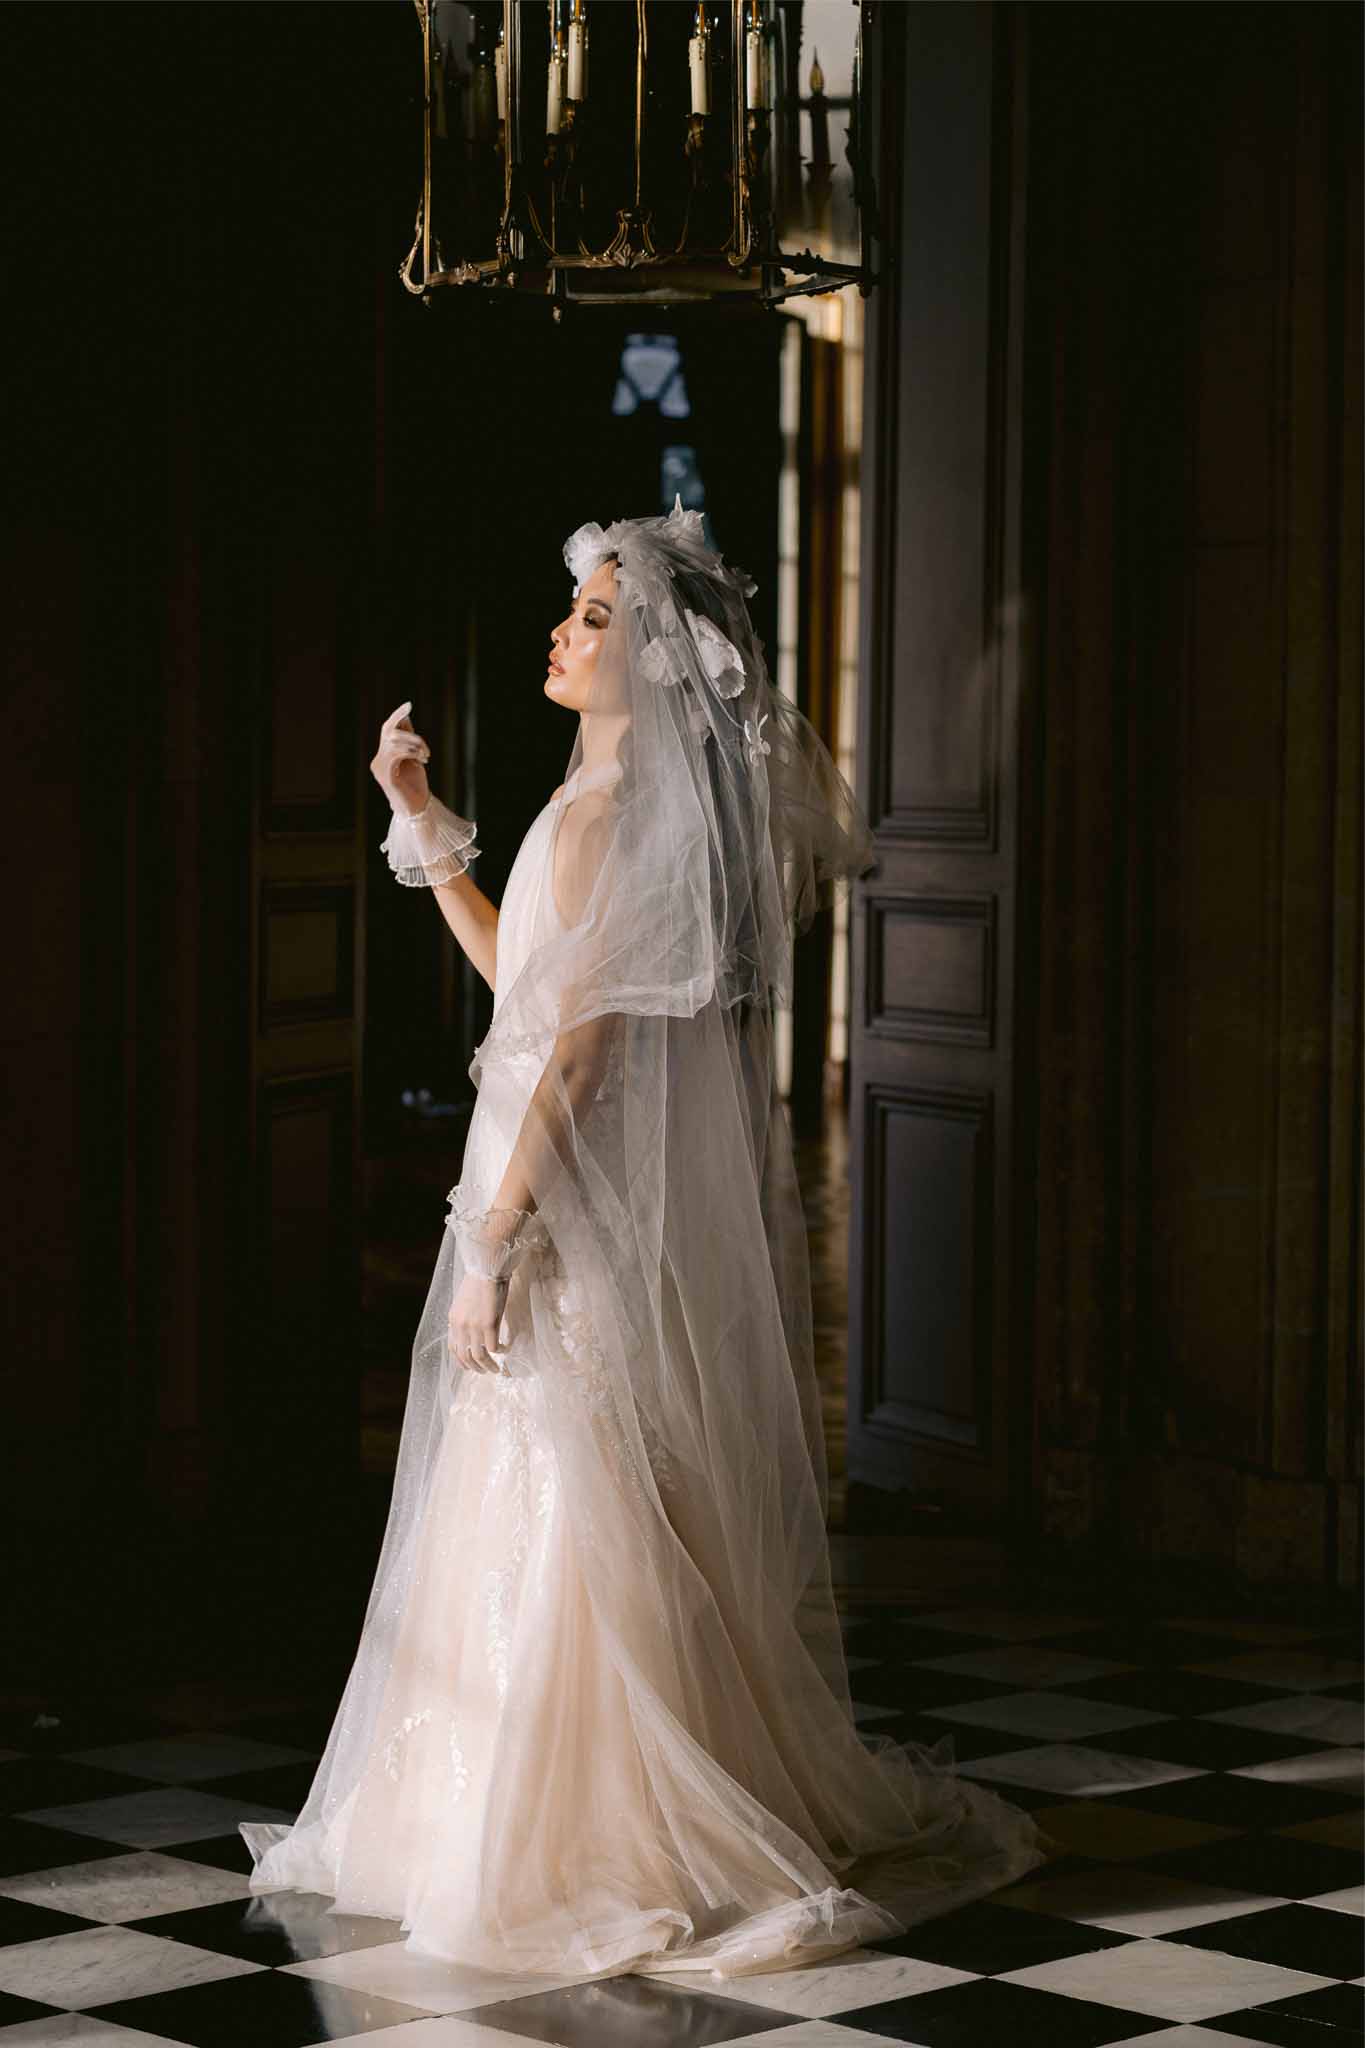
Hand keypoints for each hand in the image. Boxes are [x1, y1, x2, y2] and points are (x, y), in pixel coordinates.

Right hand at [370, 700, 431, 816]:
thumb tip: (406, 717)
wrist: (417, 809)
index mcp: (383, 755)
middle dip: (411, 735)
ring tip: (425, 756)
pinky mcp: (386, 775)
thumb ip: (409, 740)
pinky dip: (411, 752)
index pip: (386, 729)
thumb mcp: (414, 757)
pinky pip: (396, 753)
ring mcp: (379, 768)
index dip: (396, 715)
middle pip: (390, 732)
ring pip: (394, 741)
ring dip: (415, 745)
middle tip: (425, 748)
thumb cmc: (417, 785)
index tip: (409, 704)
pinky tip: (421, 760)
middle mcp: (377, 760)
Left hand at [448, 1269, 509, 1373]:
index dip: (461, 1361)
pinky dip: (500, 1352)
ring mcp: (474, 1326)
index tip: (470, 1366)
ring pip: (479, 1356)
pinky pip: (494, 1347)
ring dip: (488, 1366)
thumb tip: (469, 1330)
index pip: (453, 1349)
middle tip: (484, 1372)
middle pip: (465, 1357)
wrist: (487, 1267)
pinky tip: (506, 1349)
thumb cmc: (478, 1280)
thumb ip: (464, 1317)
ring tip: (495, 1369)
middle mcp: (460, 1326)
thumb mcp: (464, 1301)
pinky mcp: (489, 1324)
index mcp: (453, 1320)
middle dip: (475, 1368)